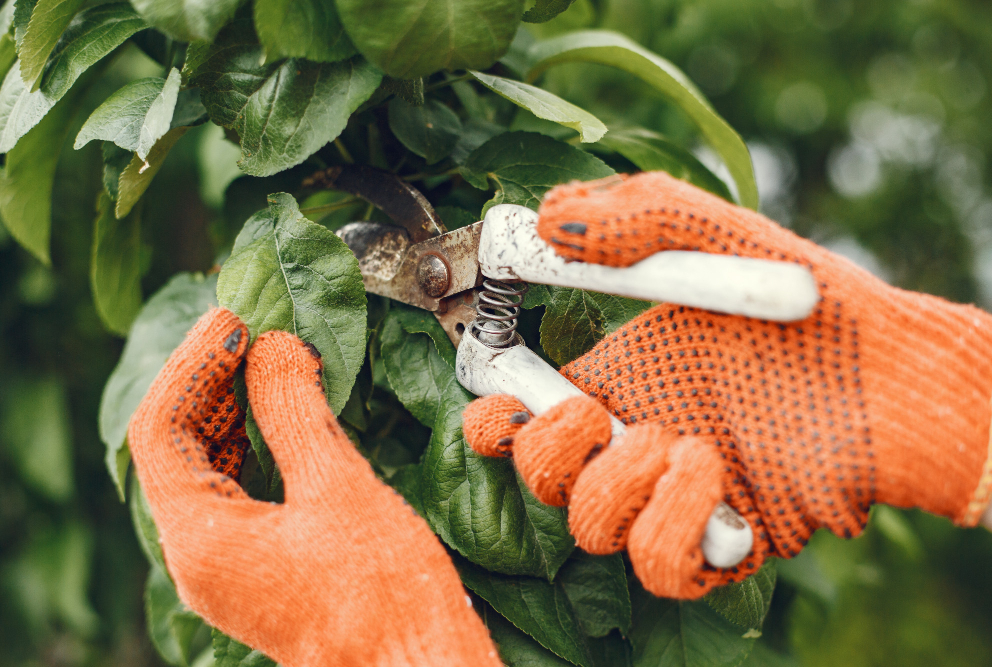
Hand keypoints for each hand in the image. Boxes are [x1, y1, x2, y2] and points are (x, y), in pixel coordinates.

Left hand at [128, 309, 500, 666]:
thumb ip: (295, 410)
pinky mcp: (260, 570)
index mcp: (201, 538)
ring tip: (268, 361)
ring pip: (206, 469)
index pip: (161, 429)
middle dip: (209, 382)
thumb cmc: (382, 597)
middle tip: (250, 330)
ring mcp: (229, 568)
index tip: (234, 321)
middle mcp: (200, 557)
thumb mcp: (337, 487)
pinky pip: (236, 492)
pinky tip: (287, 418)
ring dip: (232, 411)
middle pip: (176, 448)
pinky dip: (254, 445)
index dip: (193, 364)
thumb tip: (273, 347)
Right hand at [464, 171, 991, 598]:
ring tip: (681, 440)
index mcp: (615, 382)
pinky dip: (669, 523)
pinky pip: (656, 565)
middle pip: (540, 480)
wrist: (891, 368)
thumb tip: (547, 220)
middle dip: (549, 448)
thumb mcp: (720, 236)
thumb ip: (639, 215)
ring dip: (617, 482)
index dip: (491, 420)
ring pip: (589, 527)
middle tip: (600, 413)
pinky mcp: (718, 542)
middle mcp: (634, 443)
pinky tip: (714, 475)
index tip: (497, 395)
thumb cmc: (806, 303)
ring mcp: (673, 496)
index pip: (520, 418)